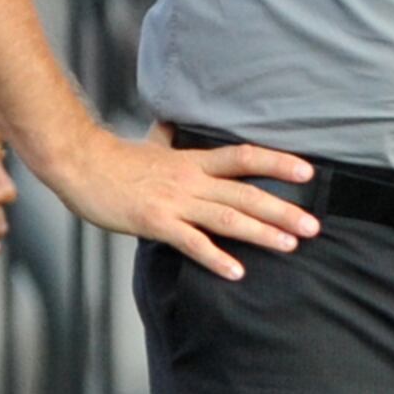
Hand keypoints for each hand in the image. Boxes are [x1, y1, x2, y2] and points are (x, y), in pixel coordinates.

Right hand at [57, 127, 316, 279]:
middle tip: (314, 225)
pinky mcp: (155, 222)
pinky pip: (192, 243)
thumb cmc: (112, 159)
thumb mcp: (146, 144)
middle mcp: (191, 180)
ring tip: (290, 245)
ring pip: (227, 218)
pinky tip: (238, 272)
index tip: (308, 171)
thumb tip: (167, 121)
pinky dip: (216, 258)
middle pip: (246, 193)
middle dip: (283, 209)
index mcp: (192, 162)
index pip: (245, 158)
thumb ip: (163, 136)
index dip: (278, 163)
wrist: (79, 165)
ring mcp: (174, 202)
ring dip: (261, 233)